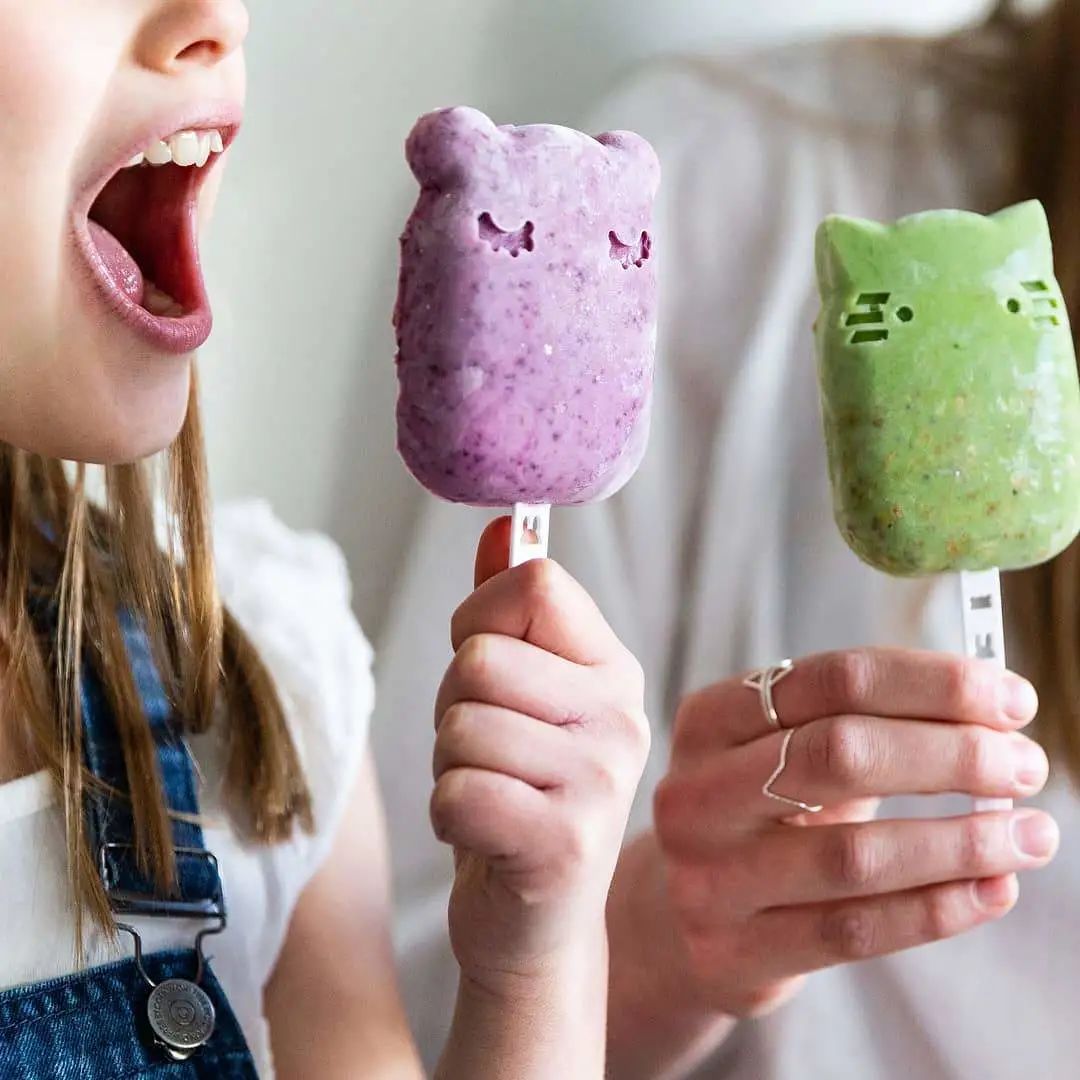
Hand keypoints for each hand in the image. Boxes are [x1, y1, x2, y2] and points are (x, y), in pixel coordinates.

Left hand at [431, 519, 649, 992]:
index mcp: (613, 668)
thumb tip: (502, 526)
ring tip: (489, 792)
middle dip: (454, 707)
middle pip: (480, 660)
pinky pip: (457, 791)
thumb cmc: (515, 790)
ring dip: (450, 765)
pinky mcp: (565, 844)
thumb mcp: (516, 693)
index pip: (533, 585)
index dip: (480, 620)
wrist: (534, 923)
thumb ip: (507, 607)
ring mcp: (601, 782)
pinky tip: (484, 834)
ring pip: (461, 727)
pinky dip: (448, 816)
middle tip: (485, 751)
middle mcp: (622, 717)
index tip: (490, 670)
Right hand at [654, 648, 1055, 1017]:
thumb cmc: (762, 818)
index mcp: (710, 719)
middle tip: (1025, 764)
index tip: (1010, 698)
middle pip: (839, 753)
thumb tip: (991, 711)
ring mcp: (707, 875)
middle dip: (953, 754)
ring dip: (962, 842)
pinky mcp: (731, 952)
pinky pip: (855, 931)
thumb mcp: (785, 754)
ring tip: (1032, 834)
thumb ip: (865, 724)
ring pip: (855, 854)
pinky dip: (939, 909)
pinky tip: (993, 890)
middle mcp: (695, 792)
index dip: (932, 683)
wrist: (689, 916)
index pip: (834, 679)